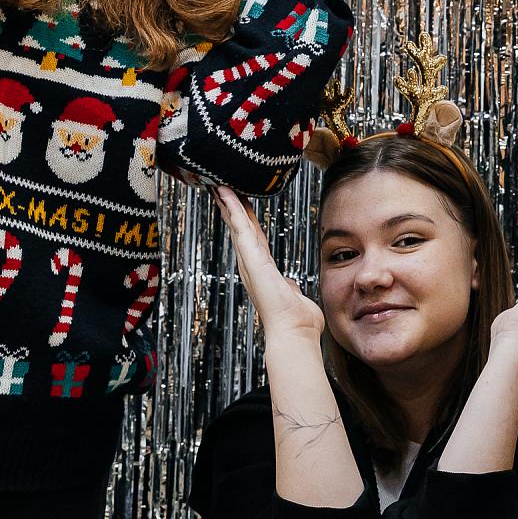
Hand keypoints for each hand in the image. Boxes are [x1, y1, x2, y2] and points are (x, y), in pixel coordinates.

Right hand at [213, 186, 325, 343]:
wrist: (294, 332)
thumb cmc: (297, 321)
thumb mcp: (292, 296)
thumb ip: (289, 287)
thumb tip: (290, 286)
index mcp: (262, 270)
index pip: (252, 239)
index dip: (244, 220)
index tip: (238, 203)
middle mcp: (252, 265)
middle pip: (240, 229)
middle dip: (232, 208)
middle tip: (222, 188)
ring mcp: (250, 262)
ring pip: (238, 225)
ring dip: (229, 204)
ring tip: (220, 185)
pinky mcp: (252, 259)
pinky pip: (241, 228)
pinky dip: (233, 209)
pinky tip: (227, 193)